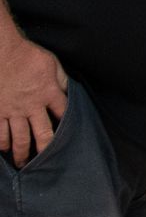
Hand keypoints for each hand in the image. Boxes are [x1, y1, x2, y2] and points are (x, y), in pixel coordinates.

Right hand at [0, 39, 66, 164]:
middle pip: (42, 134)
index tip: (68, 139)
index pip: (63, 114)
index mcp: (50, 93)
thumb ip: (61, 80)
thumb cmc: (29, 56)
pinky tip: (2, 149)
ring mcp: (13, 110)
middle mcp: (33, 106)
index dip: (67, 127)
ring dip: (20, 152)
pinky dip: (0, 142)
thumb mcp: (53, 64)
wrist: (3, 53)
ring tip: (21, 163)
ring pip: (18, 137)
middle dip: (43, 150)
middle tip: (43, 163)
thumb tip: (68, 91)